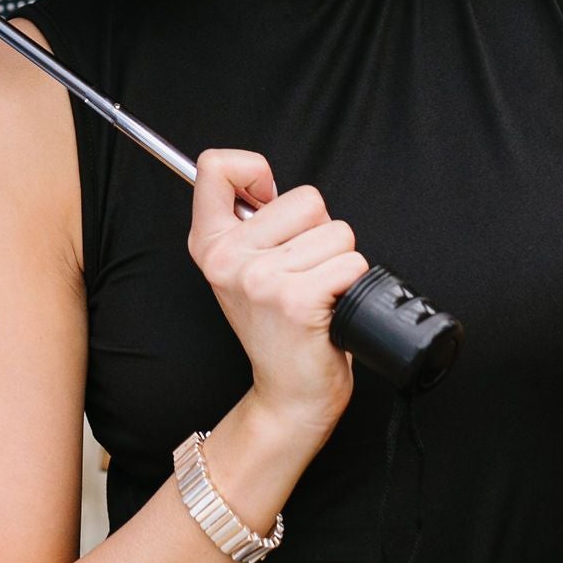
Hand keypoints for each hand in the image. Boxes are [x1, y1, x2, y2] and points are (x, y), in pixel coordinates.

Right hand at [188, 147, 367, 444]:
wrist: (289, 396)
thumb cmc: (279, 329)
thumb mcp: (243, 268)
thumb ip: (248, 220)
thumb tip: (264, 177)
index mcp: (209, 244)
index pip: (216, 166)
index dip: (253, 170)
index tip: (266, 200)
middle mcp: (227, 258)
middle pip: (306, 198)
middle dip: (318, 231)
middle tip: (301, 272)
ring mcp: (259, 279)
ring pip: (337, 232)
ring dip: (338, 262)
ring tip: (316, 293)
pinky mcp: (296, 300)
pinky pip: (351, 263)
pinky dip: (353, 284)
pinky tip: (329, 309)